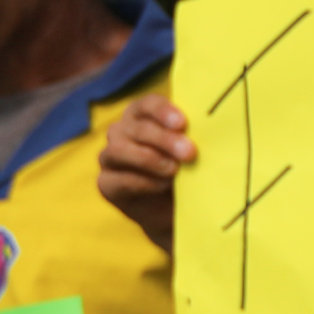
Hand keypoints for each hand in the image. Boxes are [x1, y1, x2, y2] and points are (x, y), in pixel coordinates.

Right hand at [98, 96, 197, 249]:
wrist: (175, 209)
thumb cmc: (187, 170)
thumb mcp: (191, 151)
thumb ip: (191, 138)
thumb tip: (207, 130)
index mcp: (142, 115)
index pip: (147, 104)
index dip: (163, 111)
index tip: (182, 123)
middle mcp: (121, 131)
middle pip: (137, 128)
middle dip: (164, 139)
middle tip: (189, 152)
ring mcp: (110, 156)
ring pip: (119, 150)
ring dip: (149, 159)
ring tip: (174, 171)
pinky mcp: (106, 182)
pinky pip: (117, 178)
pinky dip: (142, 182)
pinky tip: (162, 185)